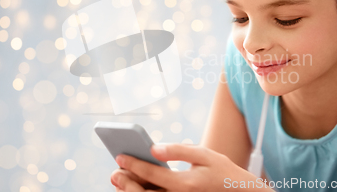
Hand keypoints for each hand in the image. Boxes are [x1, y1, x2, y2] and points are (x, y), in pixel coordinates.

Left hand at [110, 143, 263, 191]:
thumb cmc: (222, 171)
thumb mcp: (204, 154)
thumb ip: (178, 150)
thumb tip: (154, 148)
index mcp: (186, 184)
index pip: (153, 173)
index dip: (134, 164)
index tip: (120, 156)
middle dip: (127, 183)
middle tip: (114, 172)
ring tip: (120, 181)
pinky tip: (136, 187)